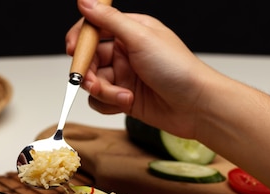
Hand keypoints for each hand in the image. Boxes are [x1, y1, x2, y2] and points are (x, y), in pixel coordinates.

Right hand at [66, 0, 224, 138]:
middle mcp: (125, 52)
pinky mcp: (123, 97)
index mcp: (130, 31)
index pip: (93, 29)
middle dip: (88, 72)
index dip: (80, 40)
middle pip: (89, 58)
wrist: (196, 106)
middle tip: (93, 82)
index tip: (73, 50)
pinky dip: (108, 103)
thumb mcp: (141, 38)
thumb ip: (109, 20)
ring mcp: (123, 76)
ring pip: (93, 82)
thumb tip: (86, 1)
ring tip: (123, 96)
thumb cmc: (178, 69)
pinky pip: (100, 100)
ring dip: (103, 91)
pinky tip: (127, 103)